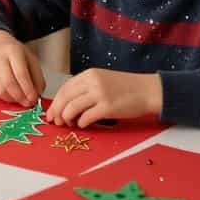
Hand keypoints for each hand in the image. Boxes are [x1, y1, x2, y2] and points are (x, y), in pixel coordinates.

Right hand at [0, 29, 46, 106]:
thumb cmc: (14, 53)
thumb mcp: (30, 58)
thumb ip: (37, 75)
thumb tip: (38, 93)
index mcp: (13, 51)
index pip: (20, 73)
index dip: (28, 89)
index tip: (34, 98)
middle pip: (8, 83)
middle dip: (20, 96)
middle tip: (28, 102)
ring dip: (12, 99)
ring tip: (20, 98)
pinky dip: (4, 97)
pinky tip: (11, 95)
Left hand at [46, 69, 162, 127]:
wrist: (147, 90)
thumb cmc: (126, 88)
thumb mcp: (102, 80)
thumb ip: (86, 88)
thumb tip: (67, 104)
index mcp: (89, 74)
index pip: (64, 88)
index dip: (55, 102)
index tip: (51, 112)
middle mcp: (92, 82)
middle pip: (65, 97)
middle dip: (57, 111)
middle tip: (55, 121)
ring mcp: (100, 94)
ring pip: (72, 107)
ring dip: (67, 118)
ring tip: (69, 124)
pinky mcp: (108, 107)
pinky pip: (87, 117)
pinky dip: (81, 123)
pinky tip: (83, 125)